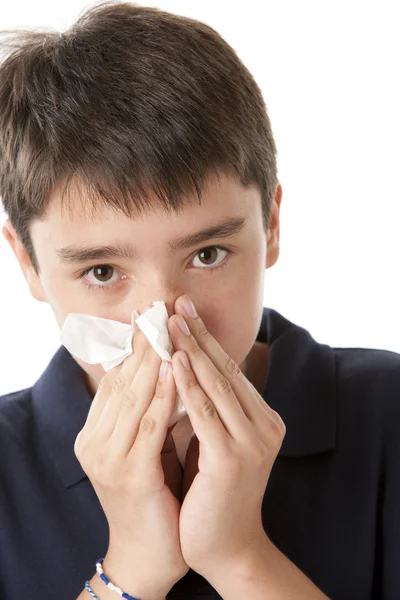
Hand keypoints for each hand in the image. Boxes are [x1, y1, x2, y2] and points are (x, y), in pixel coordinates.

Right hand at [74, 327, 188, 598]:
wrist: (149, 554)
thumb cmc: (154, 495)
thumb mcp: (147, 446)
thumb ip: (150, 411)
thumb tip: (166, 368)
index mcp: (96, 432)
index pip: (116, 378)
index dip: (135, 345)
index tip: (152, 314)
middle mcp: (95, 440)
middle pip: (121, 379)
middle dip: (143, 341)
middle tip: (159, 306)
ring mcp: (108, 457)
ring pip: (133, 395)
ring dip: (153, 357)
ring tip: (168, 325)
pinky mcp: (128, 473)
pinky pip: (148, 423)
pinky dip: (163, 393)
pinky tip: (177, 367)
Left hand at [167, 295, 285, 579]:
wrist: (226, 547)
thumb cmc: (213, 492)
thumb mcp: (214, 441)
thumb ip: (207, 408)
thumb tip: (181, 368)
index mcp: (262, 419)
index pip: (231, 370)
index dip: (206, 339)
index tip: (184, 312)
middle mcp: (265, 425)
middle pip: (226, 369)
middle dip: (198, 334)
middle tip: (177, 303)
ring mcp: (252, 441)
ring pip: (217, 384)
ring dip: (192, 349)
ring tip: (172, 321)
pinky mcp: (233, 459)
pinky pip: (206, 412)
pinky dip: (189, 384)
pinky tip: (175, 360)